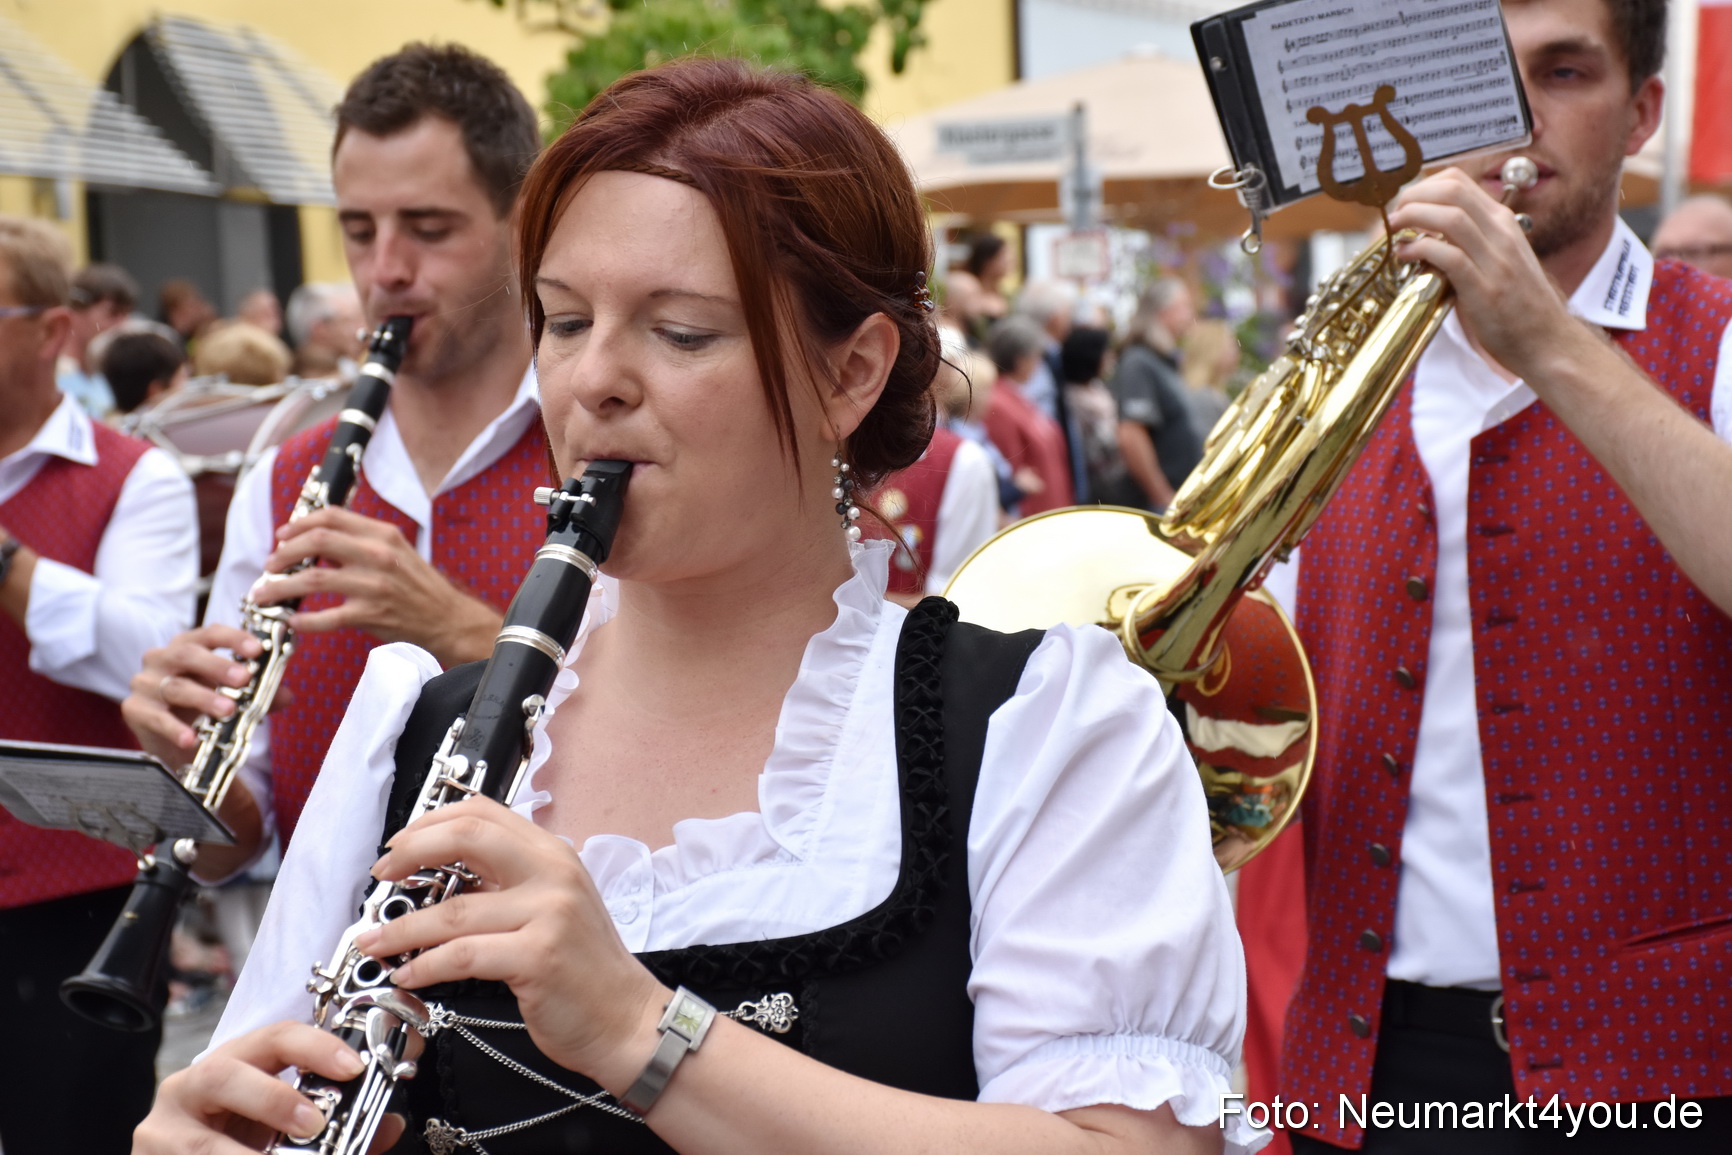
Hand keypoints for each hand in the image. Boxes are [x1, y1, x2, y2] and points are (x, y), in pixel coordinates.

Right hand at [123, 624, 268, 763]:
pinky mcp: (135, 709)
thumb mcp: (233, 696)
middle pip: (188, 654)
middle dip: (218, 666)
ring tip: (228, 711)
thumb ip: (258, 693)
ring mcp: (146, 682)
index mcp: (188, 645)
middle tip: (243, 679)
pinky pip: (156, 717)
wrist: (176, 741)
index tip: (257, 650)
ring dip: (204, 698)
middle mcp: (162, 658)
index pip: (210, 633)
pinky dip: (175, 728)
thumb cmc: (205, 707)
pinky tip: (191, 739)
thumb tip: (287, 695)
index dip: (233, 638)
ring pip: (175, 686)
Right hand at [133, 1020, 404, 1153]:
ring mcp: (161, 1131)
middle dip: (273, 1098)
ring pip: (200, 1142)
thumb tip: (389, 1125)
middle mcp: (190, 1088)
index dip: (315, 1047)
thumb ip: (338, 1128)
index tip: (354, 1069)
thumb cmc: (236, 1143)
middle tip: (314, 1124)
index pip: (273, 1037)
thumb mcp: (283, 1130)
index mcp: (235, 1066)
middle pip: (223, 1073)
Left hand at [254, 507, 499, 665]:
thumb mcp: (396, 551)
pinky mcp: (371, 615)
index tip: (282, 535)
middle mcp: (378, 556)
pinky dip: (304, 621)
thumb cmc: (419, 586)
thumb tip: (317, 540)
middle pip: (317, 542)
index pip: (331, 517)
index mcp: (383, 534)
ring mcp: (374, 586)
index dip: (299, 523)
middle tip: (269, 565)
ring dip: (281, 586)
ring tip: (265, 593)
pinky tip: (294, 621)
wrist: (447, 618)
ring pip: (313, 579)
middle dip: (283, 552)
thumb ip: (361, 541)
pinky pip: (327, 617)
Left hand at [356, 797, 667, 1089]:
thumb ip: (509, 884)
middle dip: (410, 852)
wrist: (627, 1020)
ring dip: (403, 927)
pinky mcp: (538, 956)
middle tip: (381, 875)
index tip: (400, 845)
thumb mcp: (554, 908)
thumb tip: (442, 879)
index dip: (431, 823)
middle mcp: (553, 874)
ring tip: (375, 941)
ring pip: (454, 909)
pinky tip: (409, 973)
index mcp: (553, 855)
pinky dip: (425, 965)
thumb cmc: (586, 971)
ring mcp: (548, 913)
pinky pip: (463, 955)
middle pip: (467, 837)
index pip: (484, 813)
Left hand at [1387, 167, 1587, 380]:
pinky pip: (1449, 256)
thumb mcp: (1497, 259)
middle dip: (1413, 197)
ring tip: (1394, 232)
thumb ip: (1468, 241)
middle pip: (1451, 190)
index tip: (1403, 205)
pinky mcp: (1486, 288)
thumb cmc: (1517, 304)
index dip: (1422, 187)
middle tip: (1393, 217)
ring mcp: (1496, 259)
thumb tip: (1425, 235)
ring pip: (1450, 216)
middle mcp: (1501, 233)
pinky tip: (1406, 256)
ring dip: (1413, 218)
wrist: (1546, 340)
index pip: (1458, 181)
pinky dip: (1421, 249)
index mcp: (1502, 222)